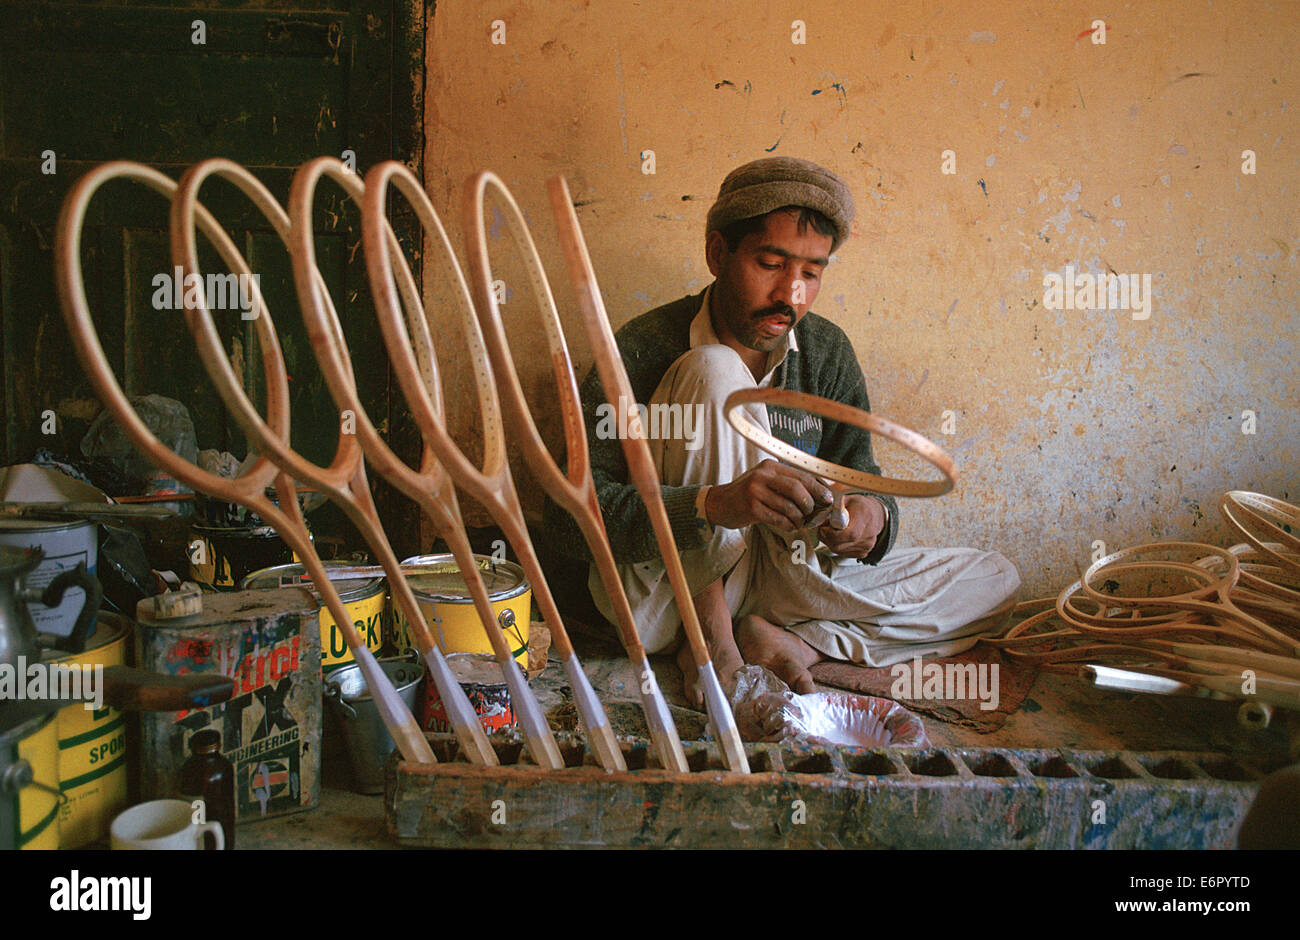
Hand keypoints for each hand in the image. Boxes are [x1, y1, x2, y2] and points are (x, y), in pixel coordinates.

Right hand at [704, 459, 833, 531]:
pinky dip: (788, 525)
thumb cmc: (747, 494)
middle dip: (809, 504)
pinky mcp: (751, 507)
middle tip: (813, 513)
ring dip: (799, 518)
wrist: (720, 504)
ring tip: (800, 523)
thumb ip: (786, 484)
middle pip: (796, 489)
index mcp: (770, 466)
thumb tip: (817, 494)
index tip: (827, 499)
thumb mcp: (765, 481)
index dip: (817, 488)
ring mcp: (755, 491)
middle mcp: (762, 475)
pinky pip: (778, 518)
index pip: (800, 475)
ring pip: (788, 506)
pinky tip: (790, 527)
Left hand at [818, 494, 884, 558]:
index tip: (824, 526)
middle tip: (823, 528)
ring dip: (830, 542)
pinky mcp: (863, 553)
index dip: (830, 533)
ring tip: (830, 531)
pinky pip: (844, 554)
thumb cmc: (860, 506)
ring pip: (839, 551)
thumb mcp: (847, 499)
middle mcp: (867, 535)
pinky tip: (839, 537)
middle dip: (826, 537)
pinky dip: (838, 547)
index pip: (847, 534)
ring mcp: (866, 546)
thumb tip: (821, 509)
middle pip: (839, 545)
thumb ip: (834, 505)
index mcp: (864, 518)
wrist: (876, 515)